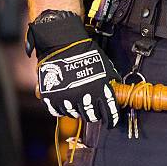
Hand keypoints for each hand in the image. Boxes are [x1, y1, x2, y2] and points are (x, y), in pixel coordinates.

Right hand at [27, 10, 120, 125]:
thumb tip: (114, 90)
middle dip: (95, 114)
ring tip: (78, 101)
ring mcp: (67, 98)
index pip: (109, 112)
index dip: (112, 119)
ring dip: (78, 110)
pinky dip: (62, 108)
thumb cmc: (85, 53)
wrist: (63, 43)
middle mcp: (84, 97)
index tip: (111, 122)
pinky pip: (57, 111)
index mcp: (100, 90)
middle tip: (94, 110)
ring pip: (75, 114)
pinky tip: (66, 102)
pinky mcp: (52, 97)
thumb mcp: (105, 67)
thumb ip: (110, 81)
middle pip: (92, 116)